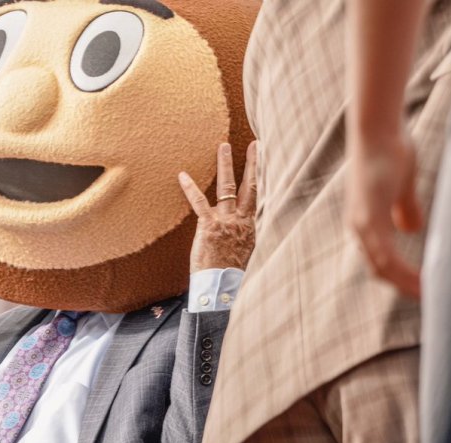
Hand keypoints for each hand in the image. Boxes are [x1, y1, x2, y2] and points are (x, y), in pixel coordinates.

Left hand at [178, 141, 257, 272]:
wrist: (222, 289)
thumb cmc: (232, 275)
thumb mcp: (246, 254)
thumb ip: (245, 237)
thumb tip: (240, 231)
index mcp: (253, 227)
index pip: (259, 197)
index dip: (263, 179)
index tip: (267, 163)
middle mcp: (243, 221)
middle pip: (251, 186)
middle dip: (253, 163)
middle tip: (255, 144)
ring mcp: (227, 222)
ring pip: (228, 187)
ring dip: (225, 165)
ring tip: (224, 147)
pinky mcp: (209, 227)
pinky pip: (199, 202)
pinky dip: (190, 188)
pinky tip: (182, 175)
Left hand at [346, 134, 421, 297]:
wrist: (377, 128)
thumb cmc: (389, 151)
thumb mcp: (400, 186)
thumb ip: (405, 209)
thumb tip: (411, 229)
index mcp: (365, 222)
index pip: (378, 261)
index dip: (399, 278)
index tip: (423, 290)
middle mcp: (358, 226)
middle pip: (378, 270)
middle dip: (403, 287)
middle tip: (430, 301)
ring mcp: (361, 222)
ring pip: (381, 267)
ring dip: (405, 284)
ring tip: (430, 297)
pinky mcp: (369, 215)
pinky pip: (385, 254)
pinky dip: (403, 271)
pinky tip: (422, 281)